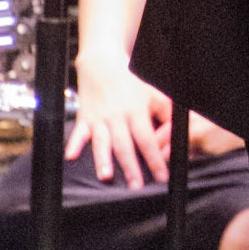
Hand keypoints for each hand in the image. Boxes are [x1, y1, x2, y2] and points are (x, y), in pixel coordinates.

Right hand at [67, 52, 171, 187]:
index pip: (147, 139)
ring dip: (103, 159)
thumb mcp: (155, 93)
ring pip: (102, 142)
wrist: (102, 64)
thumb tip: (177, 135)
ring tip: (106, 176)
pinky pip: (78, 133)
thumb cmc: (132, 82)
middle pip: (124, 145)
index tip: (162, 176)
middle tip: (136, 186)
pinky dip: (73, 144)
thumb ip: (168, 114)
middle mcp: (117, 116)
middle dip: (130, 167)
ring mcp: (99, 118)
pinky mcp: (84, 118)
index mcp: (136, 111)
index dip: (155, 158)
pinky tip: (71, 156)